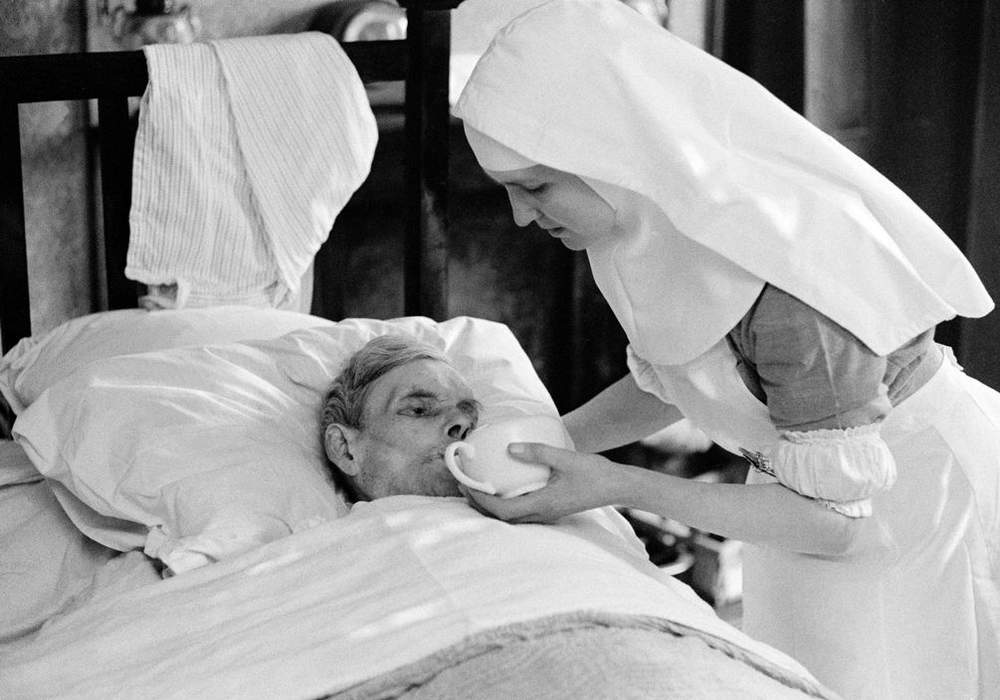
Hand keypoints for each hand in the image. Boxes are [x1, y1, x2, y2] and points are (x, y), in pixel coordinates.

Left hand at [460, 442, 622, 523]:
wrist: (617, 486)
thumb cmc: (594, 473)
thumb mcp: (565, 457)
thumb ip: (537, 452)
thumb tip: (509, 447)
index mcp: (543, 504)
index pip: (502, 510)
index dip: (480, 500)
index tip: (467, 485)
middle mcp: (542, 514)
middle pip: (501, 518)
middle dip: (479, 504)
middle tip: (464, 485)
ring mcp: (547, 514)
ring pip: (510, 517)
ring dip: (490, 506)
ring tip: (476, 487)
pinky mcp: (550, 509)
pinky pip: (521, 512)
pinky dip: (504, 503)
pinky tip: (502, 489)